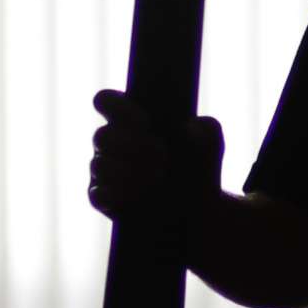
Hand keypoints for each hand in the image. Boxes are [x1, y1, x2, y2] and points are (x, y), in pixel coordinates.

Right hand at [88, 88, 225, 223]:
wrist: (200, 205)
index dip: (117, 106)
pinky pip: (98, 194)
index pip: (105, 101)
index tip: (145, 121)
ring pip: (99, 165)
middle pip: (100, 135)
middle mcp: (112, 143)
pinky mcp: (103, 199)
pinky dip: (119, 193)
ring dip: (128, 171)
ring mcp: (104, 172)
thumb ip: (204, 129)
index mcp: (129, 119)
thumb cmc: (198, 165)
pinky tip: (141, 194)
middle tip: (162, 155)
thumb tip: (188, 127)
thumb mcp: (209, 142)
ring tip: (158, 177)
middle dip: (131, 145)